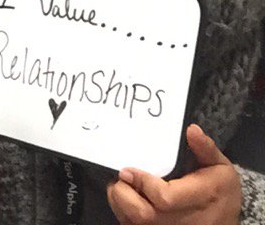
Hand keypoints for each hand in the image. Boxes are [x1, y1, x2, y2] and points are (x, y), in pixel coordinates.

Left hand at [107, 124, 240, 224]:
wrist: (225, 222)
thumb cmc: (220, 191)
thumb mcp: (220, 167)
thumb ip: (205, 148)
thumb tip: (191, 129)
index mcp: (200, 197)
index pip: (164, 197)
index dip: (142, 183)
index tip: (127, 170)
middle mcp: (183, 219)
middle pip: (143, 214)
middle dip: (123, 194)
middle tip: (120, 177)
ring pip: (134, 223)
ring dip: (120, 202)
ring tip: (121, 186)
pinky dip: (124, 212)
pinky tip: (127, 198)